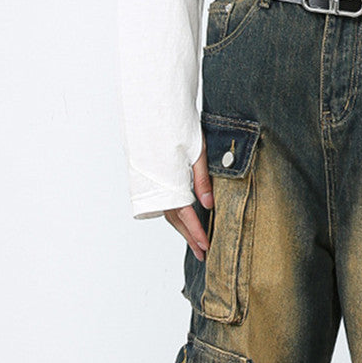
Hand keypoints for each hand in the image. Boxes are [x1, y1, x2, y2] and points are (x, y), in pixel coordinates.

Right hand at [164, 134, 214, 261]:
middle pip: (175, 218)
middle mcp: (158, 184)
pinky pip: (164, 201)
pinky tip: (185, 221)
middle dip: (190, 237)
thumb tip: (209, 205)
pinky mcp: (152, 178)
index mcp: (170, 180)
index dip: (196, 232)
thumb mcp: (197, 151)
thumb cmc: (179, 125)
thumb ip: (203, 179)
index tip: (206, 247)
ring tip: (196, 243)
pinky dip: (176, 214)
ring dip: (183, 228)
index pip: (185, 214)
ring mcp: (153, 182)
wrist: (157, 107)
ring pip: (169, 211)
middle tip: (203, 254)